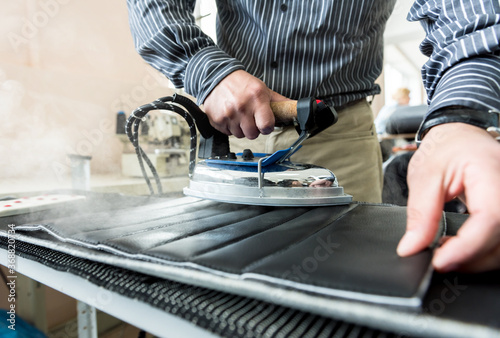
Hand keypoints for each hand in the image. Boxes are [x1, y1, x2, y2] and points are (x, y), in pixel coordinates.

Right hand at [203, 70, 288, 138]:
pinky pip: (228, 133)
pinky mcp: (217, 119)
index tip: (265, 124)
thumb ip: (279, 101)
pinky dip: (229, 127)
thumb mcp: (262, 89)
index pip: (266, 126)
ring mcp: (228, 114)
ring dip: (241, 128)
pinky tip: (230, 115)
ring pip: (240, 135)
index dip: (267, 127)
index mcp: (257, 98)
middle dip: (253, 129)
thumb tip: (295, 108)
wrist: (217, 77)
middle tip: (251, 118)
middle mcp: (242, 107)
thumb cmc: (242, 84)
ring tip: (239, 115)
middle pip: (253, 134)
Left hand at [397, 123, 499, 272]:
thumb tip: (412, 247)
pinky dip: (482, 251)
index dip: (466, 247)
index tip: (439, 261)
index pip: (490, 219)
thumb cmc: (446, 149)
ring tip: (446, 251)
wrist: (461, 137)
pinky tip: (461, 247)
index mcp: (492, 173)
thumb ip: (420, 213)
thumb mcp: (424, 176)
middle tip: (437, 259)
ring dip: (476, 258)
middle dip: (469, 257)